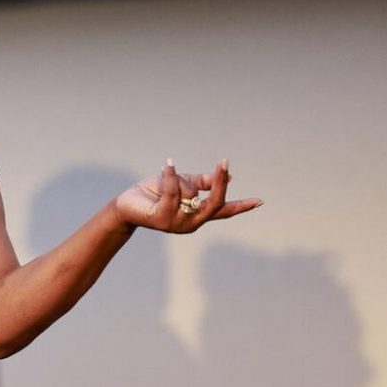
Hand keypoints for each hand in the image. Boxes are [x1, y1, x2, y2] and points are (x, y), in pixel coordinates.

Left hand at [114, 158, 262, 233]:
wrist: (125, 204)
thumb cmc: (153, 194)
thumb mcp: (180, 183)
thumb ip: (201, 181)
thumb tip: (225, 175)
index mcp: (197, 215)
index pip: (223, 211)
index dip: (241, 206)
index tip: (260, 201)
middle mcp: (191, 222)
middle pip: (215, 203)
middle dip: (220, 183)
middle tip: (224, 164)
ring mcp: (177, 223)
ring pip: (190, 194)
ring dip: (178, 179)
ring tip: (165, 172)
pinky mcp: (162, 218)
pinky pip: (172, 192)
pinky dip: (171, 176)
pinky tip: (168, 165)